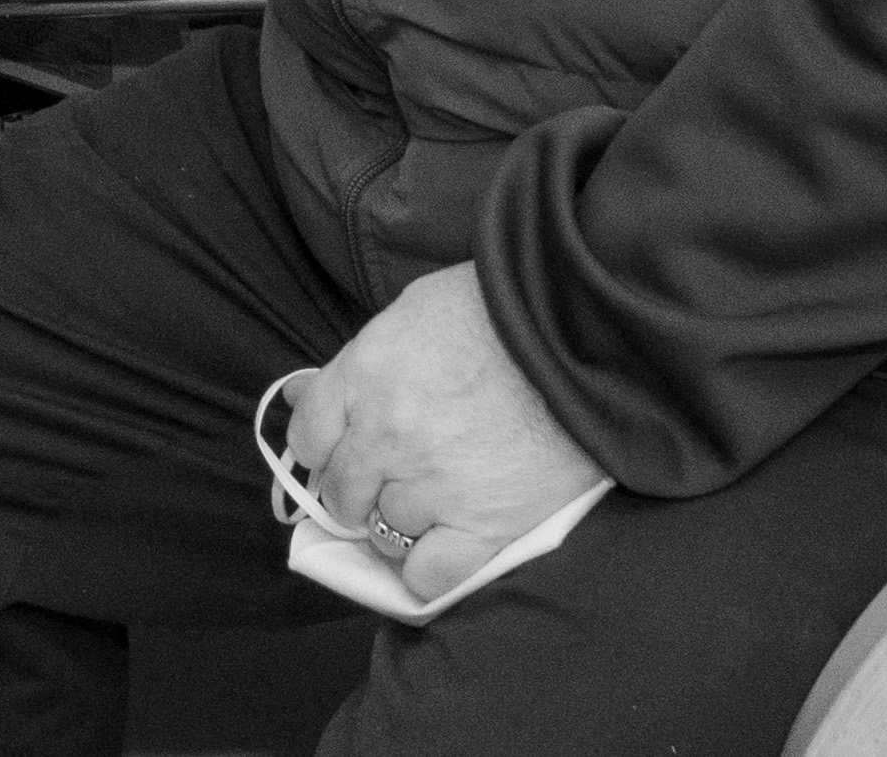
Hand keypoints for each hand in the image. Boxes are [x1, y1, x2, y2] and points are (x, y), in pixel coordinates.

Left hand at [277, 265, 603, 603]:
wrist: (581, 332)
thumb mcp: (412, 313)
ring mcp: (431, 486)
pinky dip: (428, 570)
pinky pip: (428, 577)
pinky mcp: (483, 526)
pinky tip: (446, 546)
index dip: (326, 448)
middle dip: (358, 489)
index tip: (347, 451)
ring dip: (399, 525)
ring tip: (433, 503)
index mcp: (364, 376)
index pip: (308, 436)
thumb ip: (358, 361)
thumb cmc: (500, 310)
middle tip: (391, 479)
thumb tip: (306, 394)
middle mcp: (385, 436)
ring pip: (382, 534)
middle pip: (340, 491)